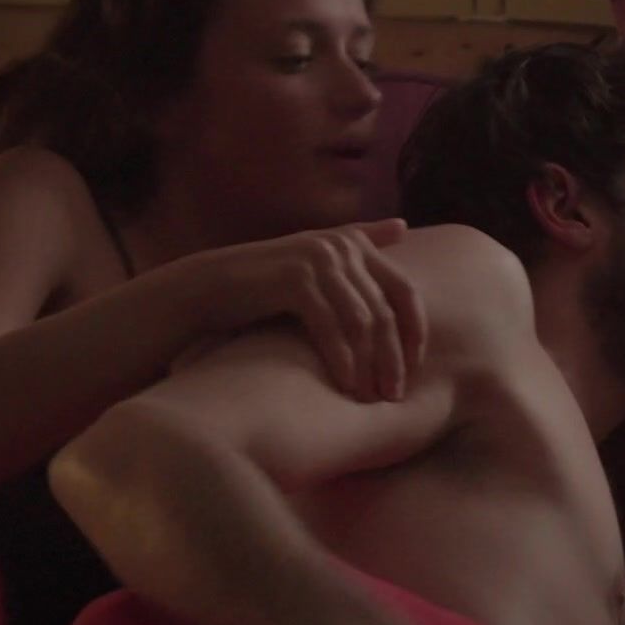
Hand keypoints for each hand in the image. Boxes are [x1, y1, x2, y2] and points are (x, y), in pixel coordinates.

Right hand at [200, 218, 426, 401]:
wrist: (210, 288)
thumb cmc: (268, 285)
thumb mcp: (318, 263)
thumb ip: (360, 242)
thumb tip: (402, 227)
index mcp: (354, 243)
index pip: (405, 292)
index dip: (414, 333)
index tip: (413, 370)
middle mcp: (341, 246)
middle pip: (384, 311)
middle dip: (392, 358)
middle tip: (393, 394)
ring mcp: (318, 260)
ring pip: (362, 322)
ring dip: (369, 365)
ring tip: (370, 397)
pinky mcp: (295, 279)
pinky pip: (331, 326)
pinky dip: (341, 359)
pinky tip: (345, 384)